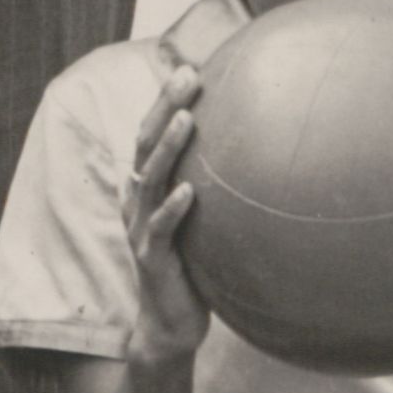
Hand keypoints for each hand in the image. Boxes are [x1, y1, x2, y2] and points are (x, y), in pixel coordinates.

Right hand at [117, 74, 210, 367]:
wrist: (170, 326)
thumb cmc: (191, 268)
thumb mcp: (198, 221)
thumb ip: (211, 188)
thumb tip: (254, 153)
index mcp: (145, 189)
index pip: (150, 134)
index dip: (165, 100)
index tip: (190, 67)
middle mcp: (137, 202)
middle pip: (144, 144)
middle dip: (165, 106)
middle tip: (187, 73)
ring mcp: (142, 230)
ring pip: (149, 179)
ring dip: (167, 147)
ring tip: (187, 118)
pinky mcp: (153, 259)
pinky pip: (162, 229)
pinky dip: (174, 208)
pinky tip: (190, 191)